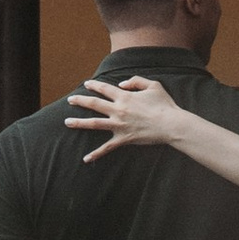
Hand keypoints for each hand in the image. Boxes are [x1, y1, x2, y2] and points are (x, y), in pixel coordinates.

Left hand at [65, 72, 189, 161]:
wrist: (171, 124)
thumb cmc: (164, 104)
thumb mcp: (153, 85)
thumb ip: (136, 81)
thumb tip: (121, 84)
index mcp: (125, 97)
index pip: (104, 89)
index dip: (94, 85)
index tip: (86, 84)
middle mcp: (118, 110)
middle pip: (94, 104)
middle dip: (80, 101)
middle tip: (70, 99)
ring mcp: (119, 125)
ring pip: (94, 123)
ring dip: (79, 123)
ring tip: (67, 122)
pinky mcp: (124, 139)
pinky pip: (107, 147)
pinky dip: (96, 153)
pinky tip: (86, 158)